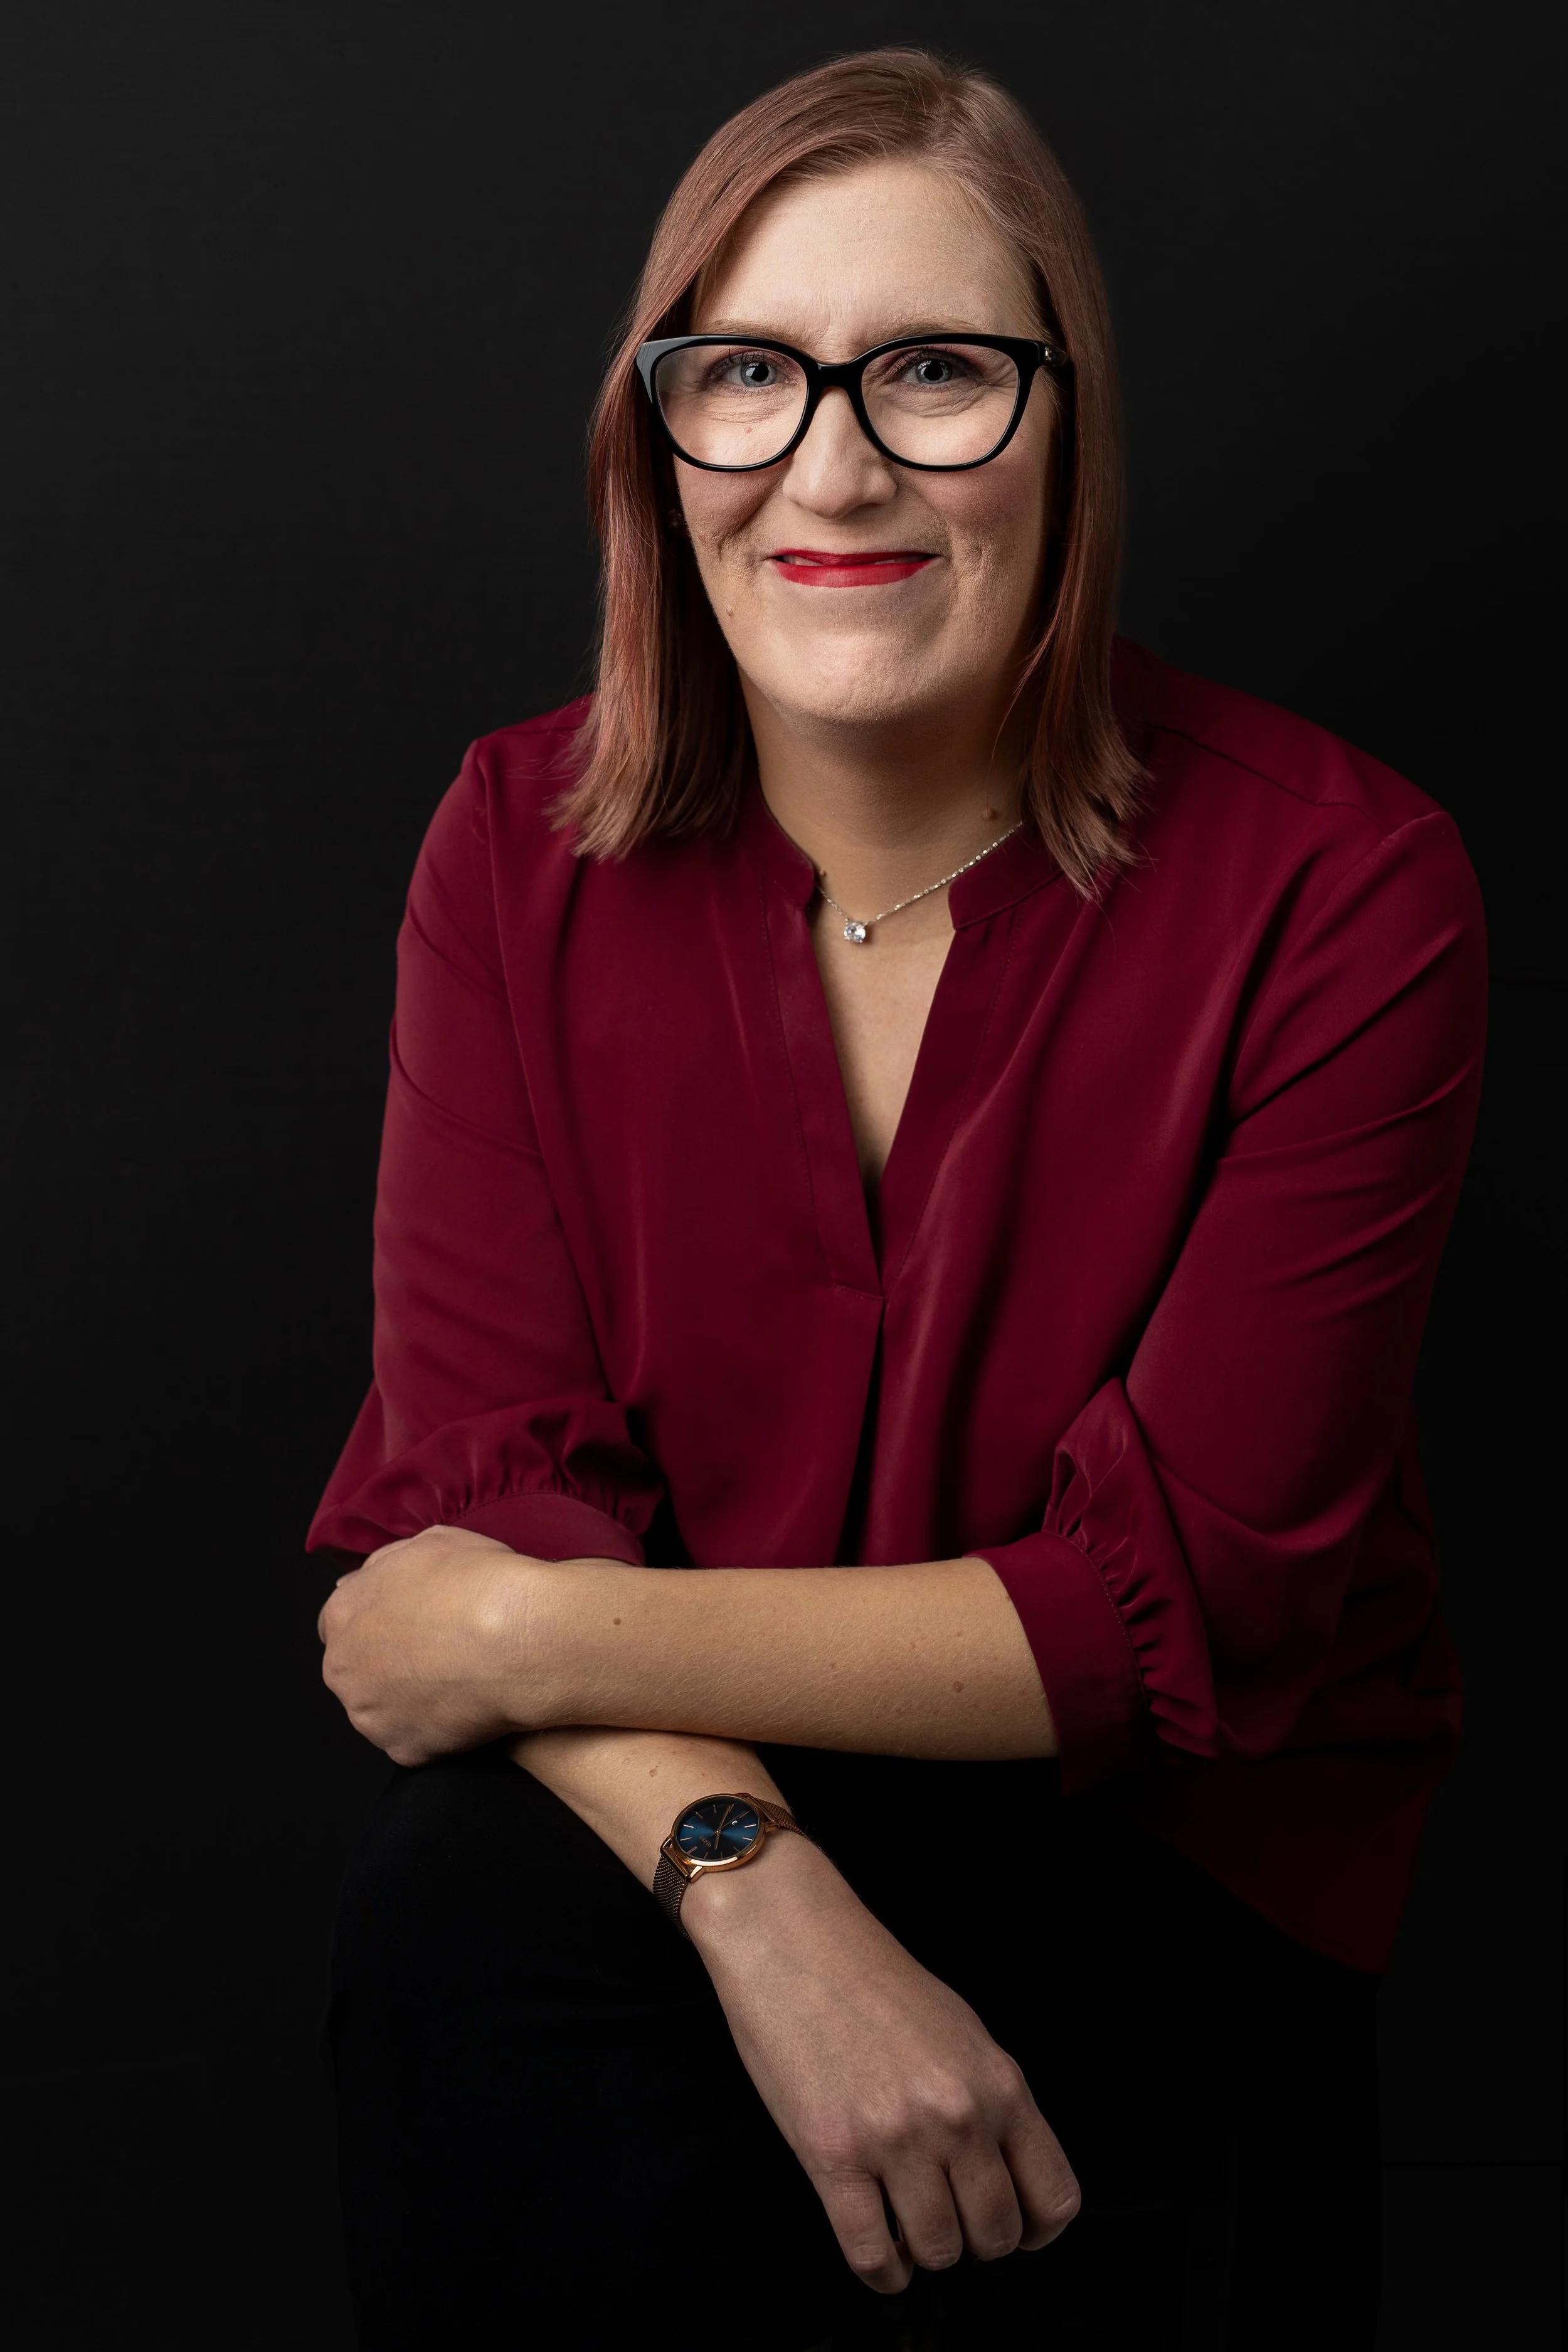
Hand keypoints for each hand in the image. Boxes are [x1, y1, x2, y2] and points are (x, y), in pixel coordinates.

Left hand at [318, 1525, 556, 1763]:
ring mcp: (370, 1714)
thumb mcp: (430, 1543)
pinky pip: (413, 1740)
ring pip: (382, 1710)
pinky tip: (465, 1707)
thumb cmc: (477, 1583)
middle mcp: (343, 1669)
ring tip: (455, 1681)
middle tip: (435, 1655)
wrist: (516, 1638)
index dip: (375, 1624)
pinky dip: (434, 1729)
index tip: (406, 1626)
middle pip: (355, 1671)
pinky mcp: (401, 1749)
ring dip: (407, 1700)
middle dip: (386, 1665)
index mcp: (344, 1614)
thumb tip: (370, 1579)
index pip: (341, 1624)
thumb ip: (388, 1565)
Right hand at [685, 1832, 1079, 2291]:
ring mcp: (893, 2139)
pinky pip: (870, 2254)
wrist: (793, 1939)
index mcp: (997, 2083)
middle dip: (974, 2240)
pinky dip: (881, 2270)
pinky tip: (879, 2253)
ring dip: (924, 2251)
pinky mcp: (831, 2156)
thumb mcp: (961, 2031)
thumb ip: (990, 2102)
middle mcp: (955, 2116)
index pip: (1053, 2197)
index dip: (1036, 2230)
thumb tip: (1004, 2172)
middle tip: (948, 2217)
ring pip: (937, 2251)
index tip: (1014, 2227)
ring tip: (906, 2224)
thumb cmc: (871, 1979)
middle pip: (994, 2234)